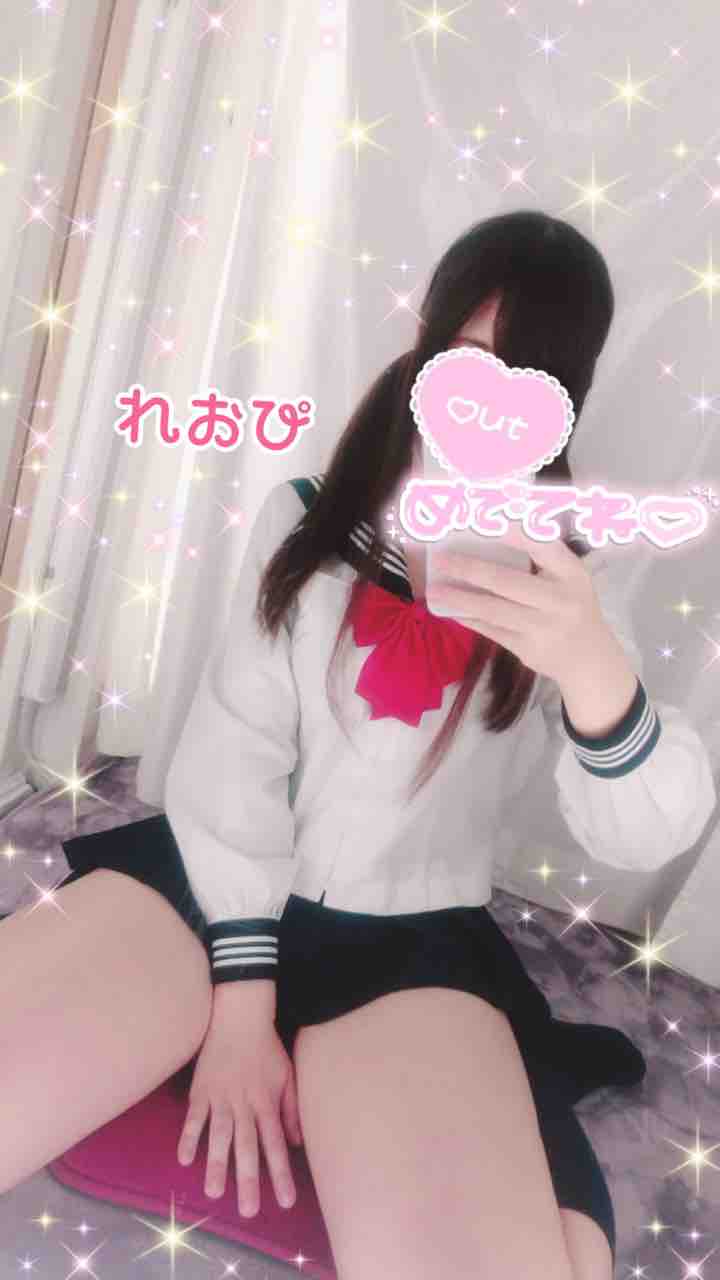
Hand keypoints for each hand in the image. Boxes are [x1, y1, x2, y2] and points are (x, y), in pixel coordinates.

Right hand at [176, 994, 302, 1218]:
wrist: (239, 1017)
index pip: (276, 1145)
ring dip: (217, 1164)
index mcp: (267, 1103)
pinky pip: (194, 1117)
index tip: (285, 1201)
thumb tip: (297, 1143)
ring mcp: (221, 1098)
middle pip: (247, 1147)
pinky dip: (189, 1136)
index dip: (281, 1174)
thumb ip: (291, 1110)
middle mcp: (244, 1105)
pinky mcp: (201, 1090)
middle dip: (248, 1179)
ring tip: (214, 1193)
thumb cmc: (267, 1048)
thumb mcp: (288, 1076)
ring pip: (219, 1136)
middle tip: (248, 1211)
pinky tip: (184, 1159)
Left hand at [429, 525, 623, 687]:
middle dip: (468, 568)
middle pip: (505, 580)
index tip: (478, 519)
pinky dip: (469, 618)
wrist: (590, 658)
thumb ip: (540, 554)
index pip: (539, 545)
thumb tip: (494, 526)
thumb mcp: (568, 575)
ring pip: (493, 609)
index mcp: (571, 573)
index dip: (509, 532)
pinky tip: (450, 609)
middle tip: (440, 558)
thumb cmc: (572, 604)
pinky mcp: (528, 649)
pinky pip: (491, 630)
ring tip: (435, 588)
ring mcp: (543, 627)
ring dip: (459, 597)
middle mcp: (559, 599)